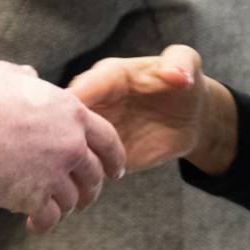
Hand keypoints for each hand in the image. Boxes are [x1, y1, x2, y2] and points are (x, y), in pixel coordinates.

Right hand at [0, 61, 125, 232]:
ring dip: (65, 207)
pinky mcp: (35, 197)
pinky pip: (48, 218)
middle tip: (83, 196)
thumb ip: (26, 75)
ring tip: (53, 210)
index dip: (115, 158)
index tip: (115, 171)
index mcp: (72, 114)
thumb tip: (30, 74)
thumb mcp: (7, 74)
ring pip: (72, 200)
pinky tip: (32, 224)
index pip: (109, 140)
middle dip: (90, 188)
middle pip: (93, 176)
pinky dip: (42, 224)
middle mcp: (71, 146)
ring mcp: (55, 174)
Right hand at [69, 44, 231, 174]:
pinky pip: (90, 166)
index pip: (88, 85)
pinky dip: (85, 176)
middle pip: (70, 117)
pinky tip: (84, 187)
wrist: (189, 116)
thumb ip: (181, 62)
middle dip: (62, 128)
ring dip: (70, 157)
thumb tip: (176, 76)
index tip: (67, 109)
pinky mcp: (104, 154)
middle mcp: (96, 101)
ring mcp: (97, 129)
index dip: (77, 96)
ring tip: (72, 171)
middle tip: (60, 144)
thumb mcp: (186, 62)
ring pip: (74, 144)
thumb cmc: (183, 82)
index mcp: (109, 76)